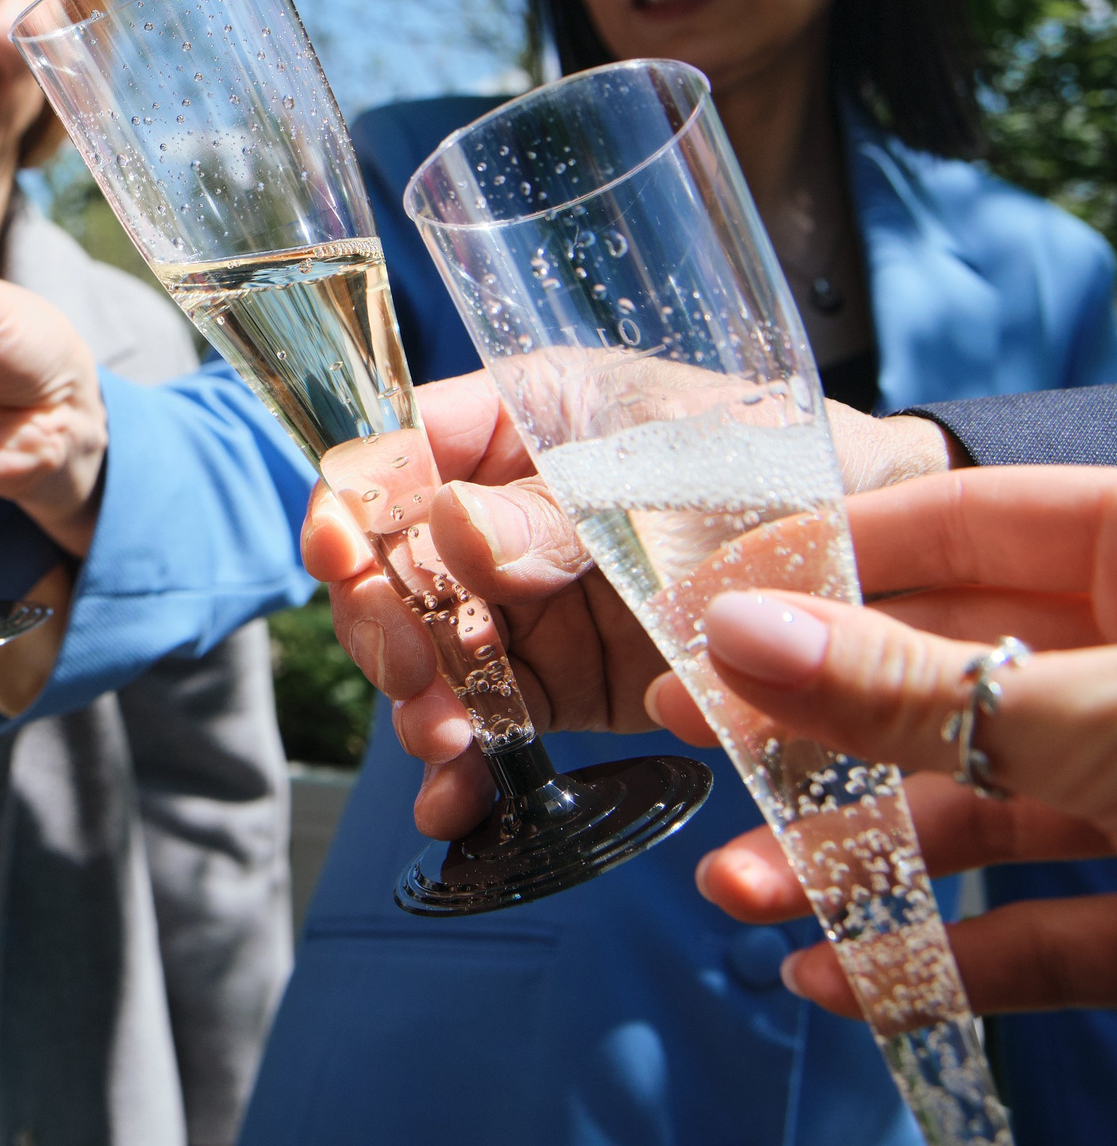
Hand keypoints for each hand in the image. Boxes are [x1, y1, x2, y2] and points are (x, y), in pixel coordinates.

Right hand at [311, 373, 962, 838]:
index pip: (391, 457)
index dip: (349, 503)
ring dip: (420, 705)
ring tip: (447, 746)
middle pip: (386, 567)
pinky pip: (487, 723)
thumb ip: (563, 513)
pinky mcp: (558, 684)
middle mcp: (493, 513)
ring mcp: (520, 604)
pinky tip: (456, 805)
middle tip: (415, 679)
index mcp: (508, 422)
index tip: (341, 552)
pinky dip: (466, 770)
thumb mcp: (669, 472)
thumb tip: (453, 530)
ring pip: (423, 655)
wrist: (886, 555)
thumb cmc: (776, 464)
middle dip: (385, 627)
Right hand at [672, 466, 1116, 1015]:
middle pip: (944, 674)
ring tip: (739, 888)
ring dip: (849, 852)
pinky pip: (1041, 927)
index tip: (703, 596)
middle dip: (809, 722)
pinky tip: (846, 973)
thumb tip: (738, 632)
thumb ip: (916, 688)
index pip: (958, 520)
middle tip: (692, 731)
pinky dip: (945, 956)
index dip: (824, 552)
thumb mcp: (1098, 714)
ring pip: (980, 811)